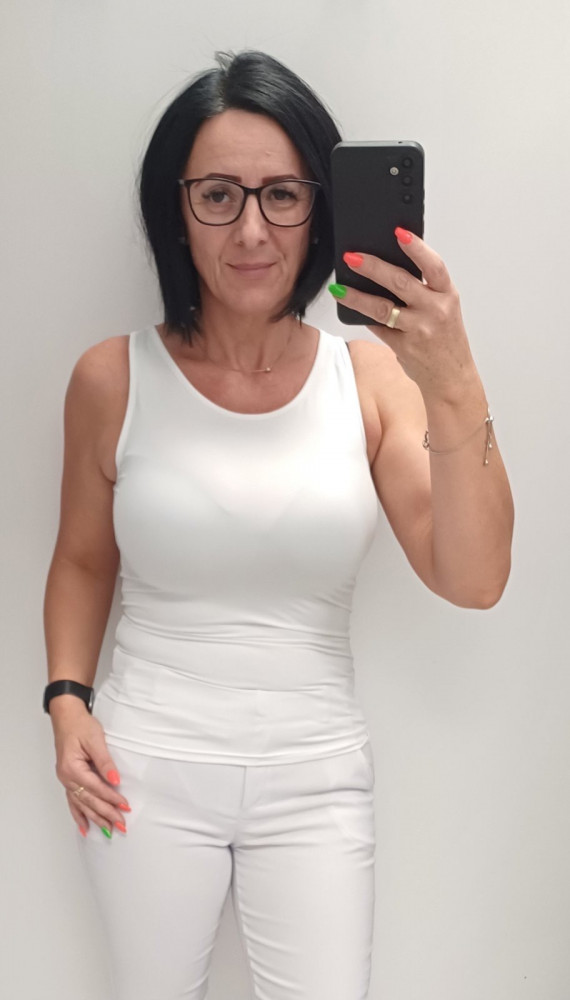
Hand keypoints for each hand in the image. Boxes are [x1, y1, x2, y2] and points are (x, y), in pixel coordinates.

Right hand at [51, 703, 130, 836]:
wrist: (66, 716)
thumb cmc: (79, 725)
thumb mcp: (95, 740)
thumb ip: (105, 762)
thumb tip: (115, 781)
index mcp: (72, 768)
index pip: (96, 788)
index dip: (111, 798)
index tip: (125, 806)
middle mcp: (67, 778)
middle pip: (89, 800)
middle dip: (106, 814)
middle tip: (121, 825)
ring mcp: (65, 780)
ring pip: (81, 804)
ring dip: (95, 818)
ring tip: (108, 831)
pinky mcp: (68, 779)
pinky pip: (72, 801)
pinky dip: (78, 815)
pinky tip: (84, 827)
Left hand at [333, 229, 478, 401]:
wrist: (451, 379)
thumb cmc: (446, 341)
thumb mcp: (444, 309)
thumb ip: (423, 291)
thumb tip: (386, 270)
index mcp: (448, 295)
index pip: (434, 266)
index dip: (417, 248)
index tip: (399, 233)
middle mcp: (435, 310)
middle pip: (401, 282)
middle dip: (373, 267)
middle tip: (353, 257)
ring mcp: (419, 329)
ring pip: (382, 307)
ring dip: (357, 296)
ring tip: (340, 287)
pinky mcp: (404, 346)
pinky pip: (378, 327)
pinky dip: (363, 316)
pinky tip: (350, 306)